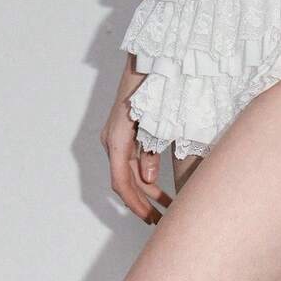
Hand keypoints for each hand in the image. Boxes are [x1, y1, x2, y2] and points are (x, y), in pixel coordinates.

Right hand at [101, 55, 171, 223]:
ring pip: (130, 174)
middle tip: (162, 221)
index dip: (135, 204)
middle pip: (125, 182)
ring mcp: (117, 138)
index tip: (150, 219)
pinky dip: (146, 177)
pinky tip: (160, 189)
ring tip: (167, 208)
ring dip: (147, 193)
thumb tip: (148, 179)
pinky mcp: (125, 135)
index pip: (121, 182)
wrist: (150, 59)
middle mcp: (113, 140)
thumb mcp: (157, 122)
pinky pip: (132, 162)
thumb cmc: (156, 87)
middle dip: (143, 203)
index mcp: (117, 139)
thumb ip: (151, 151)